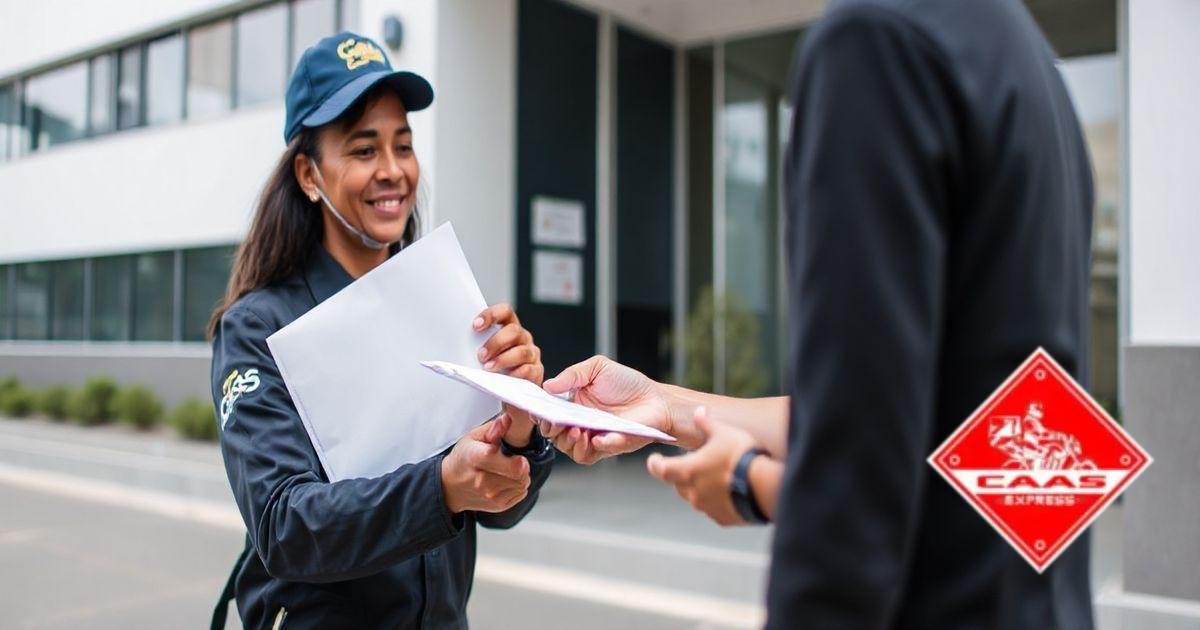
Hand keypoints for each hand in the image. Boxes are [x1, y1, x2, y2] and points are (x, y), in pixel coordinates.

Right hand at [441, 414, 531, 513]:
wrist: (450, 486)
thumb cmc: (463, 459)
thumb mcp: (474, 437)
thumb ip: (494, 428)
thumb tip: (507, 419)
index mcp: (476, 458)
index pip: (509, 465)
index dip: (519, 461)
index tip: (518, 457)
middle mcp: (483, 481)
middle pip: (520, 475)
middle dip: (522, 465)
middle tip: (513, 460)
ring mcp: (490, 496)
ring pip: (523, 484)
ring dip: (521, 475)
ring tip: (508, 469)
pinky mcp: (497, 505)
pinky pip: (521, 493)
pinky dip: (518, 486)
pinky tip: (506, 480)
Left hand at [473, 303, 540, 446]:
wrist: (509, 396)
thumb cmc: (495, 372)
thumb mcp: (487, 355)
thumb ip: (479, 347)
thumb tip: (456, 345)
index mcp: (510, 328)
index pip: (504, 312)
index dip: (491, 315)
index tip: (475, 326)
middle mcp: (523, 338)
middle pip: (513, 331)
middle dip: (495, 343)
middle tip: (481, 356)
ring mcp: (531, 354)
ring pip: (521, 351)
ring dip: (503, 360)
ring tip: (488, 369)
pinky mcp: (537, 372)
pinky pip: (529, 370)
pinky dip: (516, 374)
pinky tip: (507, 378)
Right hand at [539, 355, 677, 463]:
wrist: (656, 400)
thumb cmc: (627, 384)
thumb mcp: (597, 368)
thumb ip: (572, 375)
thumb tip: (547, 386)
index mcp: (572, 403)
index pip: (547, 413)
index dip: (540, 413)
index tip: (539, 409)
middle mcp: (578, 422)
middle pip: (553, 434)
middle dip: (551, 429)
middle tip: (557, 422)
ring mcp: (591, 437)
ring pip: (568, 449)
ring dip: (568, 441)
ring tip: (576, 430)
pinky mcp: (606, 448)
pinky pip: (590, 456)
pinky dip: (589, 448)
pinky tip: (594, 437)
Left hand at [646, 407, 760, 526]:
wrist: (765, 486)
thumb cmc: (741, 457)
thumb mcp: (723, 433)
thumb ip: (706, 424)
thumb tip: (698, 412)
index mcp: (687, 470)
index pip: (659, 469)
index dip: (654, 464)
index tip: (654, 460)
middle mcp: (692, 493)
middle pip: (679, 484)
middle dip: (683, 474)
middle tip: (696, 463)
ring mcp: (706, 508)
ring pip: (696, 497)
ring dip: (701, 488)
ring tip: (718, 476)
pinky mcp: (721, 519)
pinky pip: (714, 509)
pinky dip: (717, 501)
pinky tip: (731, 491)